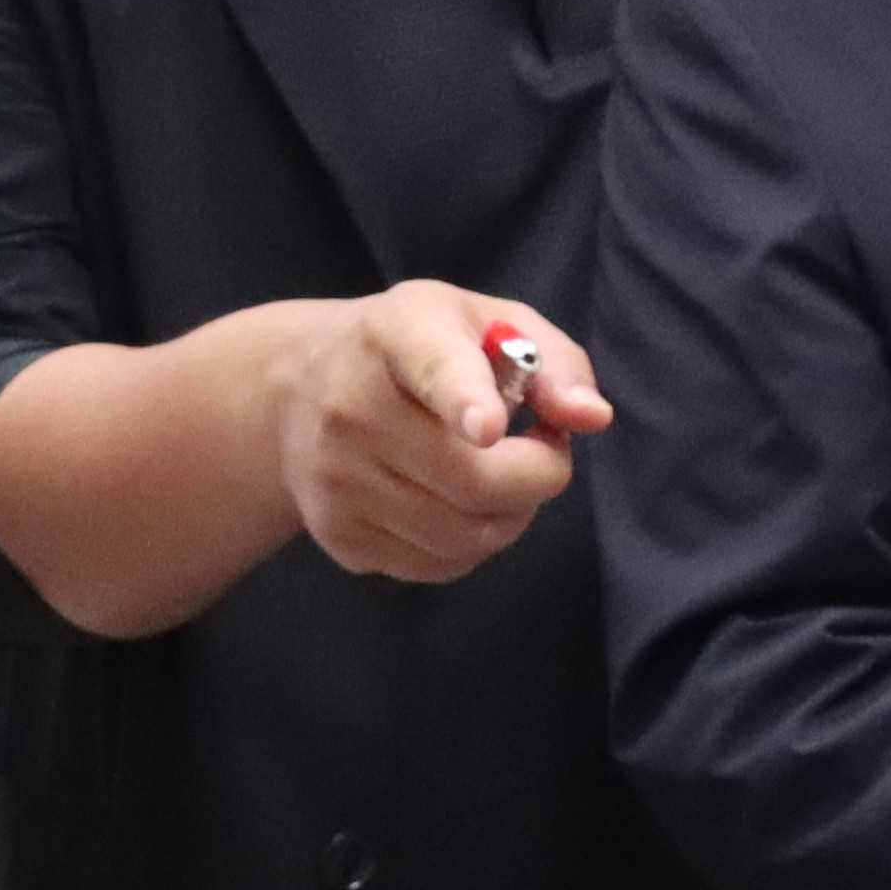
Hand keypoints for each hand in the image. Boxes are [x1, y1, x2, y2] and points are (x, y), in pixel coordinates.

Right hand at [280, 282, 607, 584]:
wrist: (298, 391)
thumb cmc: (415, 352)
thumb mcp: (484, 324)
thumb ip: (552, 362)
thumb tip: (592, 418)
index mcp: (398, 334)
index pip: (434, 370)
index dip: (465, 400)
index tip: (489, 426)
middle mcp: (353, 409)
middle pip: (477, 482)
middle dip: (539, 477)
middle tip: (541, 448)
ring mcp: (339, 481)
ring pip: (467, 537)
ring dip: (509, 515)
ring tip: (496, 472)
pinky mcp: (339, 537)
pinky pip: (440, 565)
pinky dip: (470, 543)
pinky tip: (454, 501)